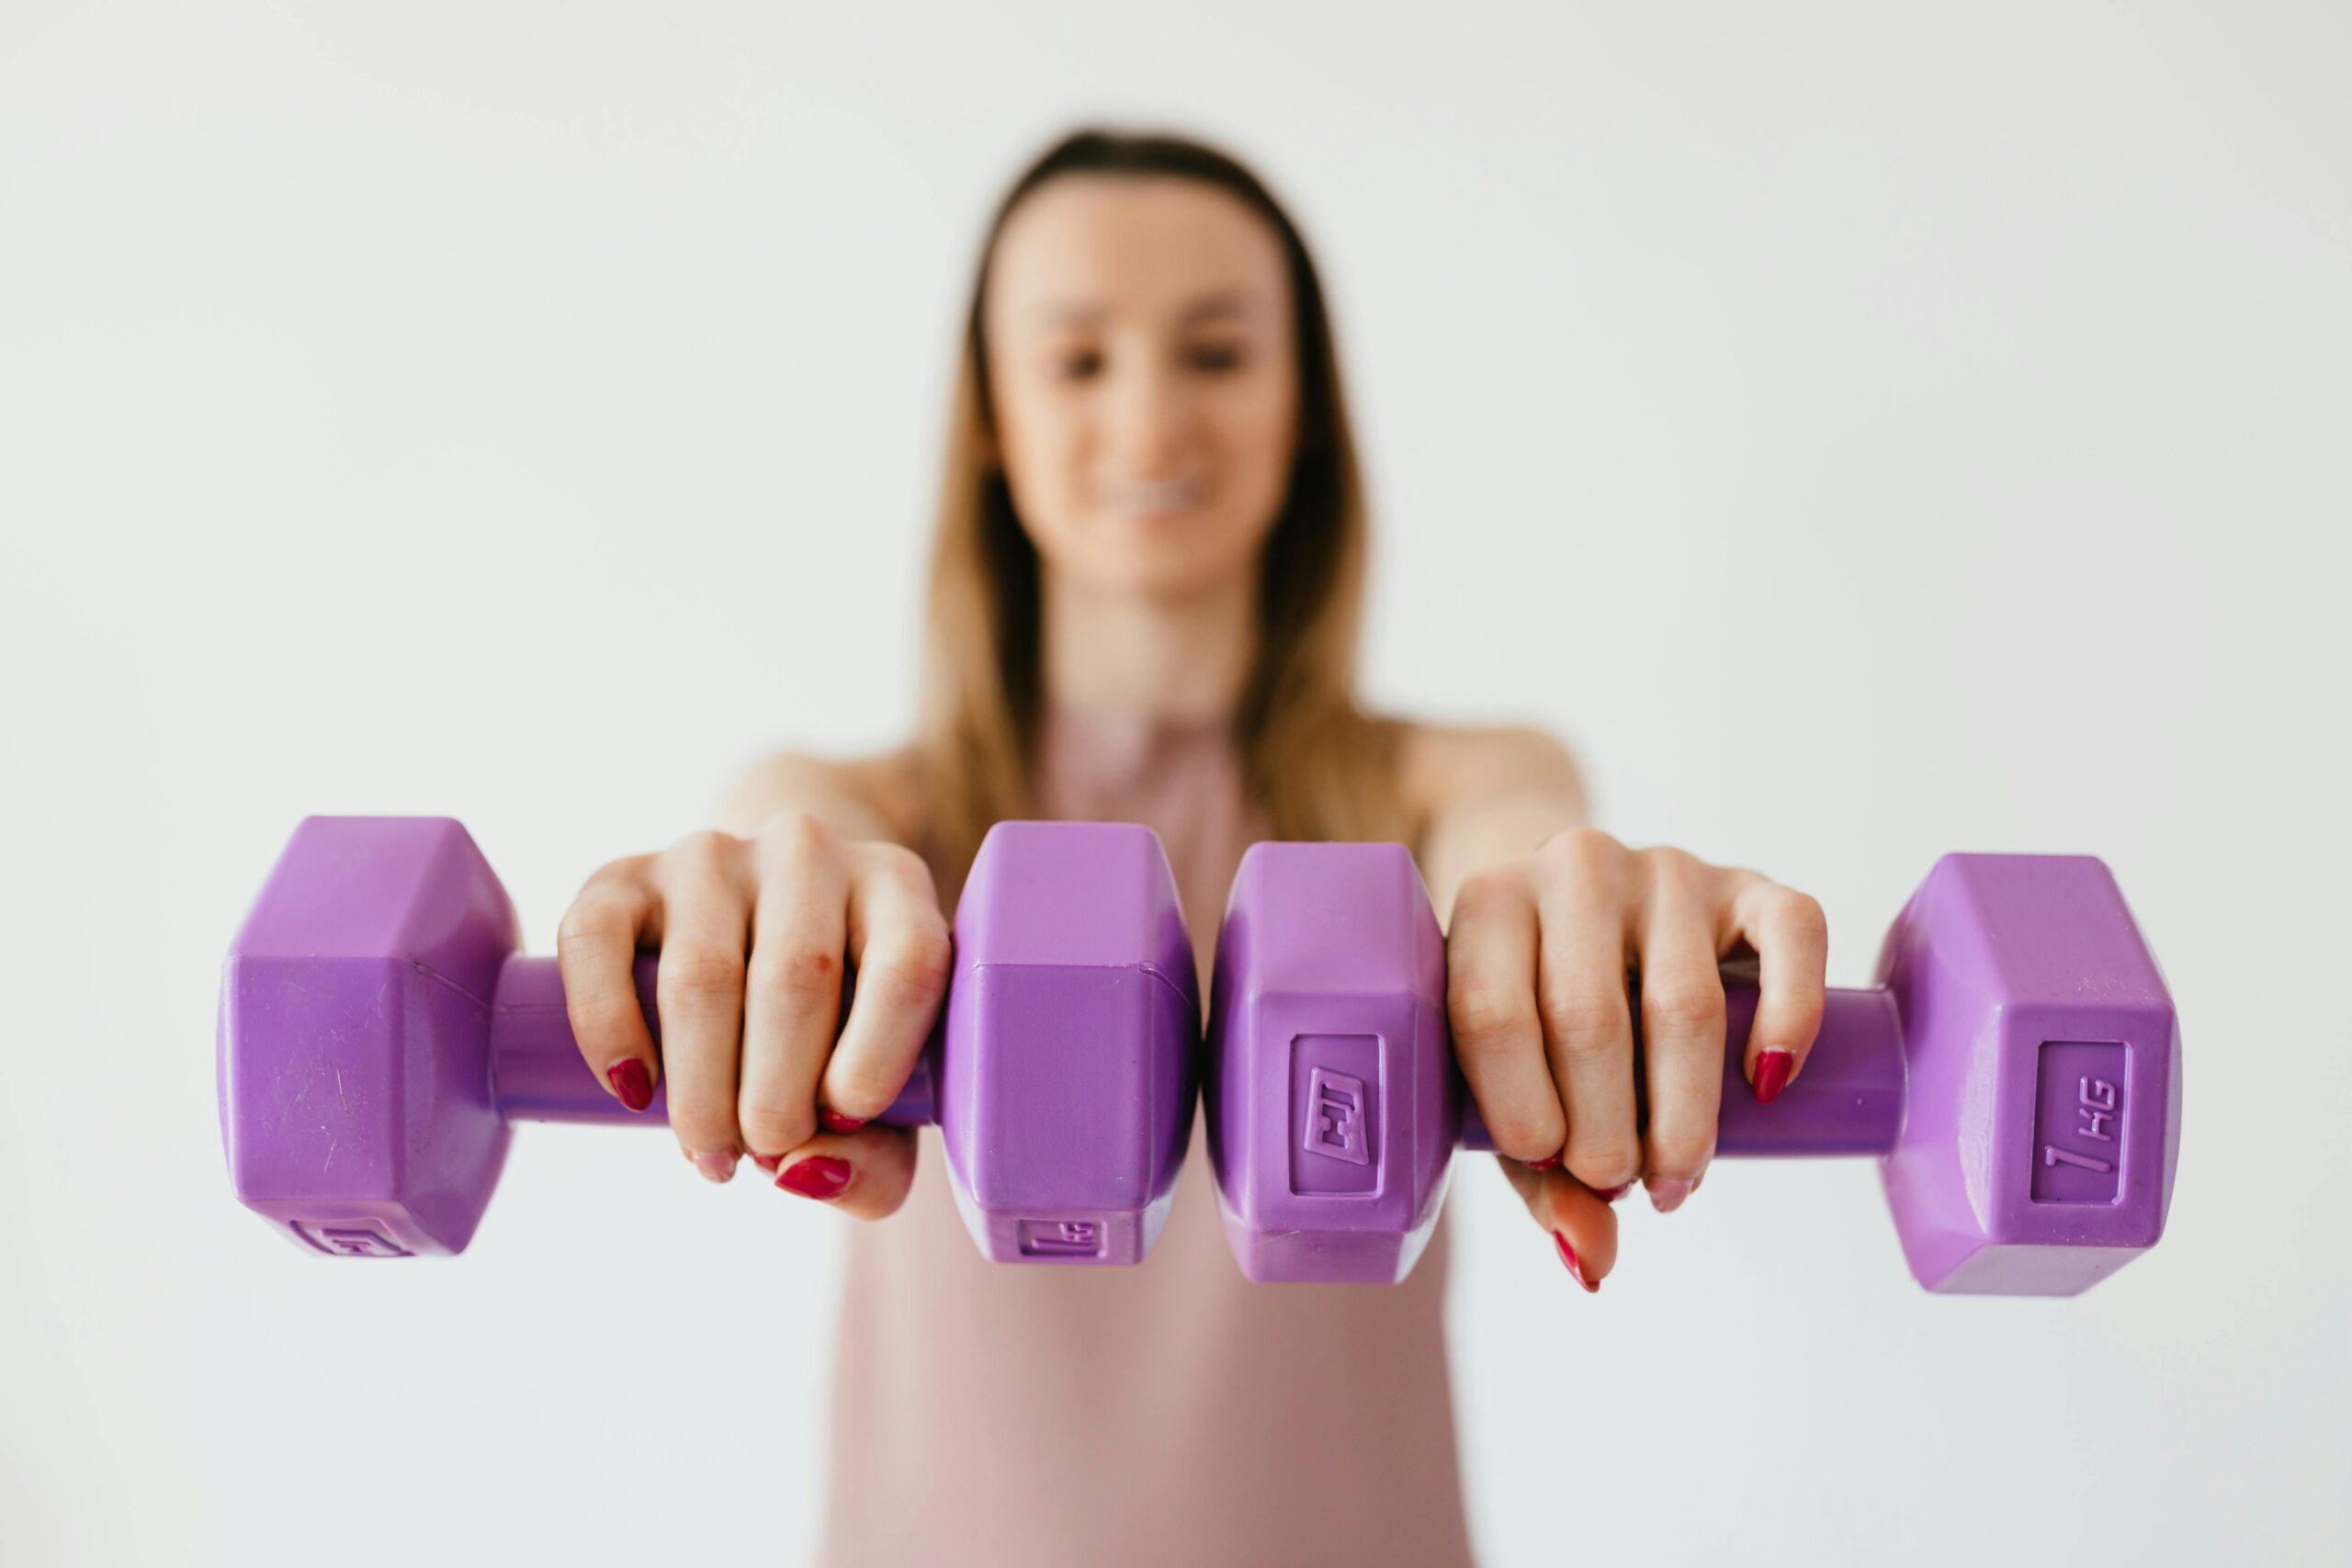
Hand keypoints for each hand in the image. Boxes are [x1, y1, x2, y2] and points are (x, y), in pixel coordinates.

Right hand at [555, 812, 952, 1213]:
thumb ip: (875, 1157)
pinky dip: (608, 1029)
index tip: (843, 1118)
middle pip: (796, 977)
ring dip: (700, 1089)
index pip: (906, 961)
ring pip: (700, 974)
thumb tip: (803, 1172)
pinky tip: (633, 1091)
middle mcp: (807, 851)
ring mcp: (710, 855)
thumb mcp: (882, 1092)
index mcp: (895, 888)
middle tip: (763, 1154)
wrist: (758, 926)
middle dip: (776, 1096)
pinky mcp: (624, 875)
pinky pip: (597, 941)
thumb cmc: (838, 1029)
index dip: (876, 1056)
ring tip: (710, 1153)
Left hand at [1444, 827, 1828, 1290]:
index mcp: (1488, 905)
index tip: (1547, 1164)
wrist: (1576, 899)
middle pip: (1589, 1016)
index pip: (1491, 1010)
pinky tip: (1767, 1084)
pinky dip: (1787, 1018)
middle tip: (1616, 1183)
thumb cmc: (1534, 1008)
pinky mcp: (1749, 885)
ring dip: (1687, 1112)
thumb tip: (1591, 1262)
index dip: (1519, 1105)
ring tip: (1675, 1176)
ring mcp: (1666, 871)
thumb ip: (1538, 1172)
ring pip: (1685, 999)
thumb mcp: (1511, 1078)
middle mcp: (1573, 869)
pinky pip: (1792, 935)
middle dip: (1606, 1127)